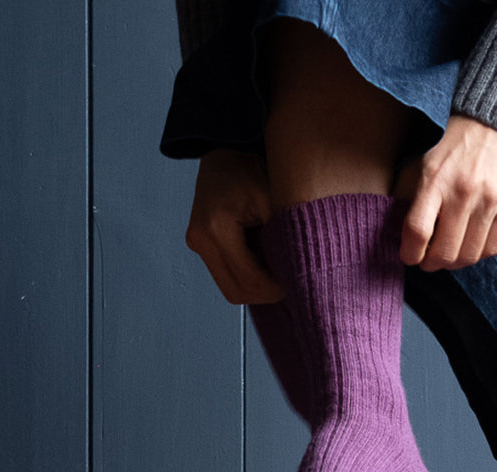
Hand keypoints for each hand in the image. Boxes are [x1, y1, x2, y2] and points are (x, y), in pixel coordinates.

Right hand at [185, 148, 285, 304]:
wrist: (227, 151)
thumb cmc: (254, 169)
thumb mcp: (275, 199)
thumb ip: (284, 238)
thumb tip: (299, 276)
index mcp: (217, 227)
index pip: (249, 279)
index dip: (275, 289)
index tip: (298, 285)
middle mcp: (200, 239)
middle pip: (236, 292)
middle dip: (266, 295)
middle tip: (292, 285)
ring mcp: (197, 244)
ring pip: (231, 289)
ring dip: (257, 289)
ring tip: (280, 274)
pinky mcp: (200, 245)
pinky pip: (226, 276)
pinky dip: (248, 278)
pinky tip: (267, 267)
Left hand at [398, 114, 496, 271]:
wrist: (494, 127)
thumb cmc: (450, 150)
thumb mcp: (421, 165)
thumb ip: (408, 198)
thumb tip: (400, 236)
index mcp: (435, 180)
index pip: (418, 231)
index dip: (411, 254)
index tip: (409, 257)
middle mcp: (464, 192)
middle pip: (445, 252)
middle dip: (432, 264)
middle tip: (428, 260)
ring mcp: (490, 201)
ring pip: (469, 256)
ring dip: (454, 263)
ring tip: (448, 255)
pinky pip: (491, 249)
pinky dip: (476, 255)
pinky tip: (468, 246)